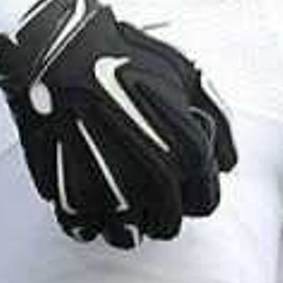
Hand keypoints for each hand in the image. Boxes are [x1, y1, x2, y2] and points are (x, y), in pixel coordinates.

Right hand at [0, 0, 238, 248]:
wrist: (55, 47)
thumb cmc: (121, 55)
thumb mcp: (184, 72)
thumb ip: (216, 120)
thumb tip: (228, 161)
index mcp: (187, 152)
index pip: (206, 202)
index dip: (195, 190)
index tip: (181, 177)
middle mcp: (154, 180)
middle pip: (167, 225)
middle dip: (161, 207)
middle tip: (143, 180)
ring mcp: (110, 193)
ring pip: (126, 235)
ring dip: (124, 218)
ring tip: (113, 188)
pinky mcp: (69, 197)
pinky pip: (85, 229)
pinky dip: (86, 218)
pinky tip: (85, 189)